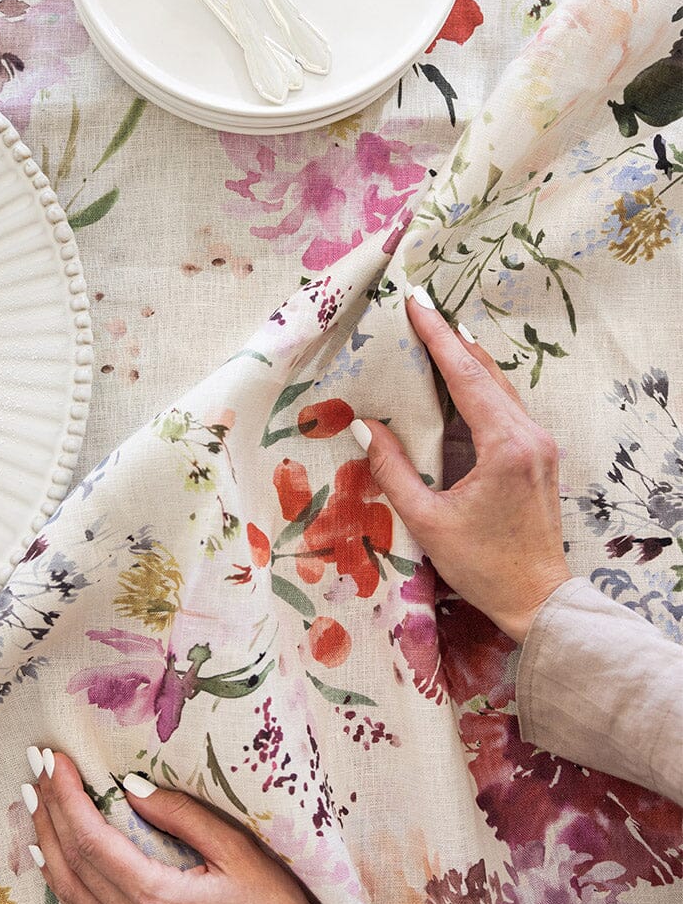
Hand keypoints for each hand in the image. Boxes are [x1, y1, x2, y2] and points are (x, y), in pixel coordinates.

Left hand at [24, 752, 311, 903]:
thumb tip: (134, 786)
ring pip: (68, 889)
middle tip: (37, 762)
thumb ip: (183, 816)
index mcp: (156, 895)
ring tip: (34, 798)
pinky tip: (51, 855)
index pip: (92, 838)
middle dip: (49, 807)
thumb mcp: (238, 852)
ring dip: (46, 840)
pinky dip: (59, 876)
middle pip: (71, 860)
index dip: (67, 795)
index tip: (56, 758)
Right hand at [352, 288, 570, 642]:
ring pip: (499, 385)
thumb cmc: (482, 566)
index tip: (415, 304)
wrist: (537, 600)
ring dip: (466, 358)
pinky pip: (506, 405)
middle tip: (419, 306)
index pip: (465, 376)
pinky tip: (459, 376)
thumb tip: (363, 424)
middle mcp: (529, 436)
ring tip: (435, 331)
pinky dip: (479, 384)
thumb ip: (393, 469)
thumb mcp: (427, 520)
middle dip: (451, 337)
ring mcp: (539, 444)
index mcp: (505, 446)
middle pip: (486, 371)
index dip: (437, 337)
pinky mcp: (538, 456)